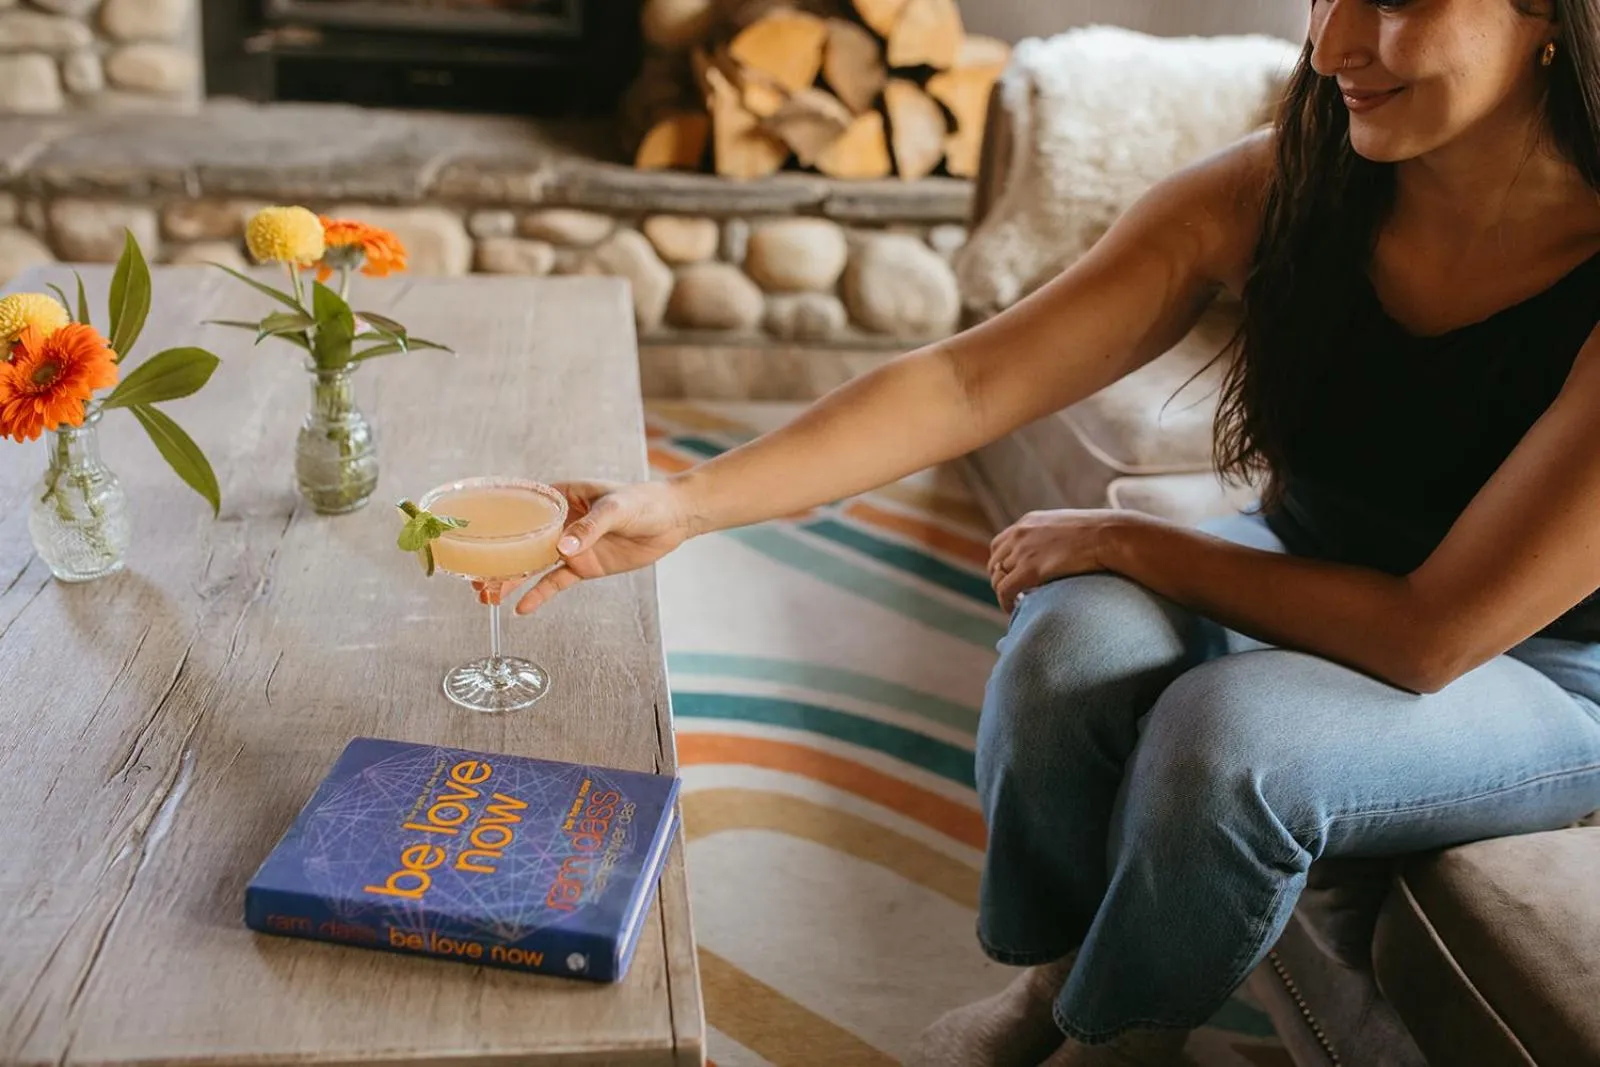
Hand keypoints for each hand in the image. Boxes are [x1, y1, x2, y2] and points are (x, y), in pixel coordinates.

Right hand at [475, 479, 694, 615]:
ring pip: (532, 565)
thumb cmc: (643, 502)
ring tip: (486, 596)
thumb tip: (563, 549)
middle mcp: (559, 522)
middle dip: (496, 559)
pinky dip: (539, 594)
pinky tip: (521, 608)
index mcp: (562, 498)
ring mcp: (570, 546)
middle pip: (520, 542)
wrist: (672, 519)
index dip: (497, 522)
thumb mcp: (616, 509)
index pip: (522, 509)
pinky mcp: (583, 566)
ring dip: (510, 580)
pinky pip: (555, 582)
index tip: (474, 537)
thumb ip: (590, 528)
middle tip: (474, 579)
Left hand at [988, 509, 1126, 611]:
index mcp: (1029, 522)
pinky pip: (1005, 590)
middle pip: (994, 561)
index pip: (1001, 543)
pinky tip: (1012, 609)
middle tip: (1012, 593)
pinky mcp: (1029, 570)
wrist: (1109, 536)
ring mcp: (1022, 552)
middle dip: (1000, 578)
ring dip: (1003, 592)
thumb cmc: (1100, 533)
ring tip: (1014, 603)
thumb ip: (1055, 535)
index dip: (1002, 562)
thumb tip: (1062, 550)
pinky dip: (1005, 602)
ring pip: (997, 577)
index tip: (1011, 575)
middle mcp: (1019, 534)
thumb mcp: (1068, 526)